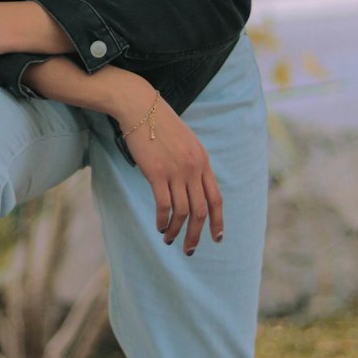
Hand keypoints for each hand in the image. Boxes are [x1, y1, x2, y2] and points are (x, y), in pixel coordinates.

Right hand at [118, 93, 223, 252]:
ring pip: (183, 212)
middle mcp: (194, 168)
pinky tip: (159, 226)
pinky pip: (164, 205)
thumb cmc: (160, 123)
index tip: (217, 237)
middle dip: (197, 234)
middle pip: (201, 210)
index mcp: (203, 161)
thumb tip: (191, 186)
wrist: (140, 107)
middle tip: (190, 249)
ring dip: (176, 230)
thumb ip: (192, 163)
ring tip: (169, 239)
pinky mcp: (157, 173)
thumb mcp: (186, 142)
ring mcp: (176, 171)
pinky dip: (162, 220)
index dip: (218, 221)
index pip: (216, 198)